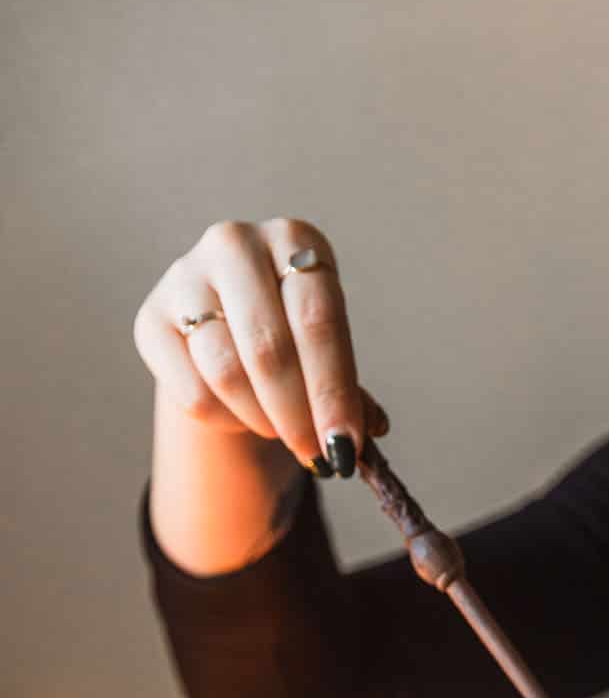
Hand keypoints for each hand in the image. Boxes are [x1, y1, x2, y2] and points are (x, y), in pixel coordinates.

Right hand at [133, 217, 386, 474]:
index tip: (346, 446)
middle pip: (269, 347)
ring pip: (227, 370)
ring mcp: (185, 276)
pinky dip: (226, 420)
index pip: (318, 320)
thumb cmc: (294, 342)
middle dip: (298, 415)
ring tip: (281, 432)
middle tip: (317, 456)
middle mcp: (235, 243)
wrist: (226, 336)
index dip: (333, 391)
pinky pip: (193, 390)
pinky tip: (242, 416)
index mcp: (295, 241)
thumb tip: (367, 430)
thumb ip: (349, 392)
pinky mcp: (151, 319)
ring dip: (262, 419)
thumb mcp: (328, 353)